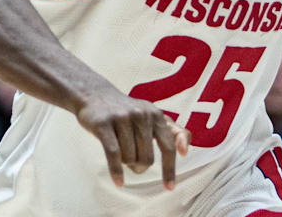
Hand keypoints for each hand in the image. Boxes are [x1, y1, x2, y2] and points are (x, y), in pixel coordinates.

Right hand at [76, 88, 190, 189]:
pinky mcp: (104, 124)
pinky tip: (119, 182)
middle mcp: (142, 115)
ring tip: (121, 153)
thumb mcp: (152, 116)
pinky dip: (116, 171)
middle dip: (140, 166)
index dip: (170, 168)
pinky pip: (113, 154)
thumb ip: (172, 131)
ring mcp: (122, 119)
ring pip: (129, 158)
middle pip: (147, 158)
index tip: (170, 186)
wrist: (96, 95)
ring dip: (125, 163)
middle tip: (133, 162)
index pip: (168, 146)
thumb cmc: (128, 112)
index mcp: (156, 115)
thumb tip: (185, 151)